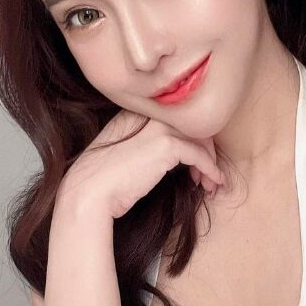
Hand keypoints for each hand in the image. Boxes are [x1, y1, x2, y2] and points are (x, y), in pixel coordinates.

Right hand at [56, 109, 225, 219]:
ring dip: (211, 163)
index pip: (175, 121)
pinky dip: (211, 169)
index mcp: (135, 113)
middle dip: (205, 151)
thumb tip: (172, 156)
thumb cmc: (103, 181)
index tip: (194, 166)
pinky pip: (200, 155)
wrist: (89, 192)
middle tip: (209, 176)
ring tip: (212, 184)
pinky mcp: (166, 145)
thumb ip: (145, 145)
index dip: (190, 141)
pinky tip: (215, 181)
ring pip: (200, 140)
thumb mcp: (124, 154)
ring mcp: (158, 127)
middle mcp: (149, 115)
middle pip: (192, 127)